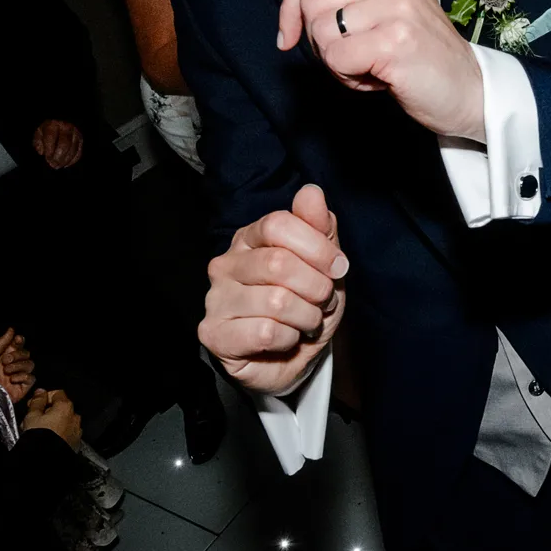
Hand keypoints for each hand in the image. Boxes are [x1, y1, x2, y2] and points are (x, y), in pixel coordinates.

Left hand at [0, 327, 35, 402]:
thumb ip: (0, 343)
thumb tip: (11, 329)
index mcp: (5, 356)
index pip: (18, 345)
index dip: (19, 341)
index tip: (17, 340)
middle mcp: (14, 365)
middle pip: (26, 353)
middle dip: (17, 355)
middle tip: (5, 360)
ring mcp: (19, 375)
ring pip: (30, 364)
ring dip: (18, 366)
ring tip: (7, 371)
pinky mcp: (24, 386)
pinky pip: (31, 377)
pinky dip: (23, 377)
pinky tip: (12, 380)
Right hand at [22, 388, 82, 450]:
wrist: (45, 458)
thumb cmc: (39, 436)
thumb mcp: (32, 416)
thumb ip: (37, 401)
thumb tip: (40, 392)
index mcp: (65, 407)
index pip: (56, 393)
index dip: (43, 397)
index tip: (33, 404)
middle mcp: (75, 417)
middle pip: (60, 408)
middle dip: (47, 412)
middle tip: (33, 420)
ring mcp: (76, 430)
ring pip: (63, 421)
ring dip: (53, 423)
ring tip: (39, 431)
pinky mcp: (75, 442)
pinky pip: (66, 433)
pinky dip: (59, 433)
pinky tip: (48, 439)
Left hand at [31, 120, 83, 168]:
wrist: (59, 124)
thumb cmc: (46, 131)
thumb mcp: (39, 134)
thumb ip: (37, 142)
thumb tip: (41, 152)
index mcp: (53, 124)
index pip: (51, 138)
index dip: (49, 150)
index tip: (47, 159)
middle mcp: (66, 127)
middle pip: (65, 144)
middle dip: (58, 157)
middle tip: (53, 165)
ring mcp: (75, 133)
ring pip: (73, 149)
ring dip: (65, 160)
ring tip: (58, 166)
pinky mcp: (80, 140)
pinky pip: (79, 152)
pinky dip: (72, 160)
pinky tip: (65, 164)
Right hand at [200, 184, 347, 395]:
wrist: (291, 358)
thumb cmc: (305, 304)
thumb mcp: (324, 264)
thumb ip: (319, 227)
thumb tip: (311, 192)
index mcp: (250, 238)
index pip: (280, 224)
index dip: (317, 247)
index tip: (337, 268)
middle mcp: (225, 264)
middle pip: (279, 263)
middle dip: (316, 287)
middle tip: (321, 301)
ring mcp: (215, 299)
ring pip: (276, 301)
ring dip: (306, 317)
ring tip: (304, 322)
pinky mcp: (213, 334)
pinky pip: (266, 332)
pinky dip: (289, 338)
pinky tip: (285, 339)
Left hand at [274, 0, 485, 139]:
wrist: (469, 91)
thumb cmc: (419, 57)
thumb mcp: (371, 17)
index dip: (291, 6)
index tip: (292, 37)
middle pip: (310, 1)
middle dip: (315, 40)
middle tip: (350, 59)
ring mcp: (397, 7)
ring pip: (320, 31)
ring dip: (335, 62)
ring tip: (368, 68)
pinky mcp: (396, 40)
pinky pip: (336, 58)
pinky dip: (348, 78)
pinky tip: (377, 80)